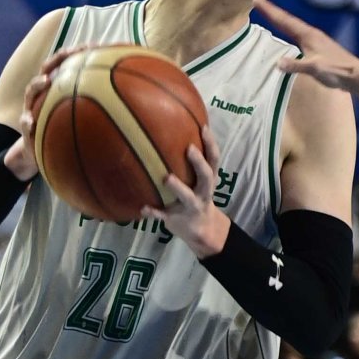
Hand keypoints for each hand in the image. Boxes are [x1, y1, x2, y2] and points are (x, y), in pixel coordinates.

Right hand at [6, 45, 90, 180]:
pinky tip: (31, 121)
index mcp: (59, 87)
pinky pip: (25, 123)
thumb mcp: (85, 119)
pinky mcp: (27, 127)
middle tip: (69, 54)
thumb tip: (134, 98)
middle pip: (47, 69)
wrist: (42, 152)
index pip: (68, 63)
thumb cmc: (68, 131)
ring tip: (46, 81)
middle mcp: (45, 93)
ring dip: (37, 84)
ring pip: (31, 92)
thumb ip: (102, 106)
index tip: (95, 45)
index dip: (80, 52)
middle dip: (57, 59)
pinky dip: (27, 121)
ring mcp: (32, 108)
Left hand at [141, 126, 229, 258]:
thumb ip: (195, 163)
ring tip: (167, 178)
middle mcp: (203, 192)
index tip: (203, 128)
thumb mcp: (201, 181)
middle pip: (206, 177)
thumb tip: (178, 130)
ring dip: (178, 188)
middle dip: (199, 163)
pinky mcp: (177, 219)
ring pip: (188, 197)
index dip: (211, 144)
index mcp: (209, 180)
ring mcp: (191, 207)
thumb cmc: (197, 195)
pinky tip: (143, 208)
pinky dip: (155, 213)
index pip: (214, 160)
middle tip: (189, 149)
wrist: (202, 230)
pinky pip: (165, 216)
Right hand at [252, 0, 358, 90]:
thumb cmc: (336, 70)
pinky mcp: (319, 48)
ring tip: (271, 14)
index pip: (284, 21)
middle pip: (288, 20)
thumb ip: (296, 66)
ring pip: (294, 26)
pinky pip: (299, 35)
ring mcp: (316, 40)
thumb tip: (278, 63)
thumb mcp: (314, 69)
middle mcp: (311, 34)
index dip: (269, 11)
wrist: (356, 75)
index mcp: (308, 35)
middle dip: (273, 11)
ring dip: (281, 20)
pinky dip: (289, 30)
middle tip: (259, 1)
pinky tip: (291, 34)